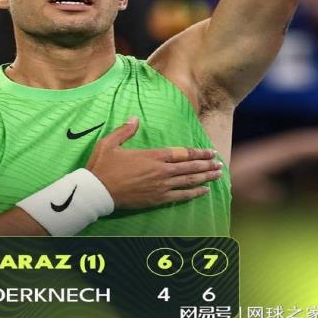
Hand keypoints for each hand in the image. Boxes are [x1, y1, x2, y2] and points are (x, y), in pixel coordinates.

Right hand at [86, 117, 221, 207]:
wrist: (97, 191)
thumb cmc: (103, 166)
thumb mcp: (110, 143)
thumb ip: (124, 130)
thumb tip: (134, 118)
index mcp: (153, 155)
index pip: (182, 152)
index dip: (198, 152)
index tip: (210, 151)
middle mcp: (161, 170)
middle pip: (190, 166)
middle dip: (207, 164)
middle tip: (219, 163)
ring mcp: (161, 186)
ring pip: (189, 181)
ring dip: (205, 177)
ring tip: (218, 175)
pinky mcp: (157, 199)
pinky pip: (181, 196)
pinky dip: (194, 193)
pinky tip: (204, 191)